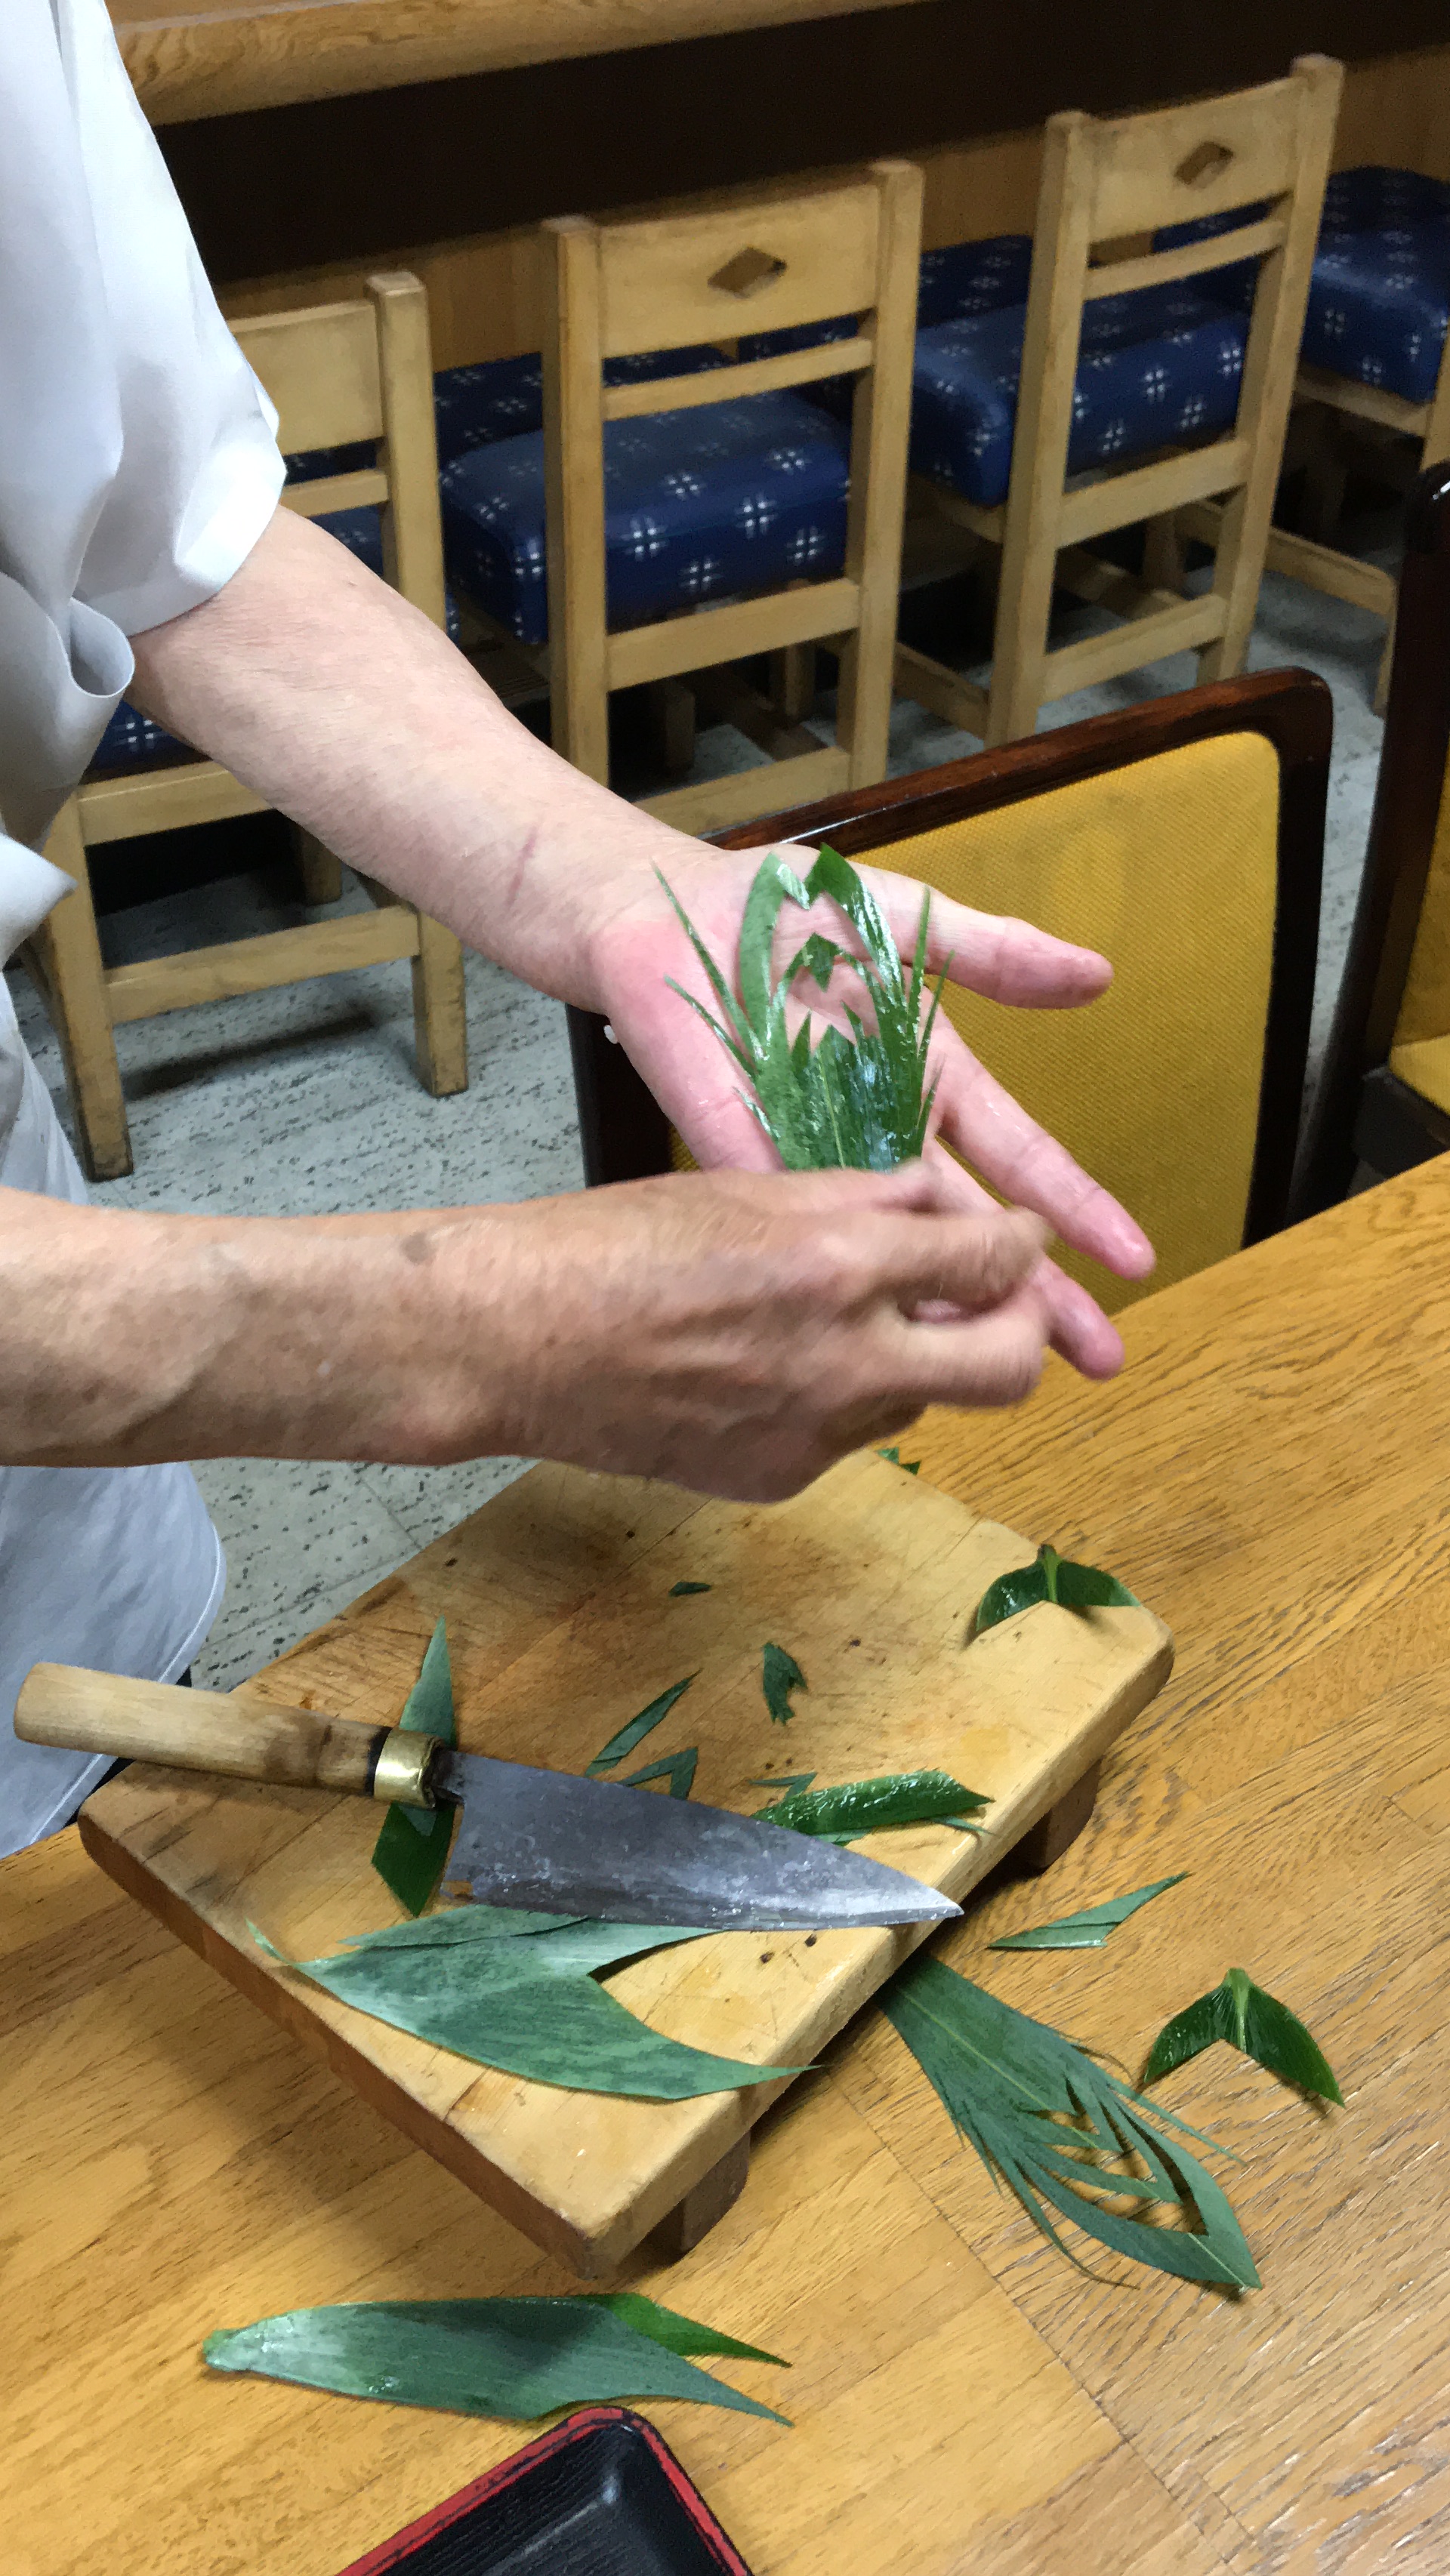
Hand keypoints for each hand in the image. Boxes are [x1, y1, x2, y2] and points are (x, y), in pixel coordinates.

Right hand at [474, 1166, 1051, 1500]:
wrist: (517, 1341)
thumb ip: (860, 1198)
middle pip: (1007, 1369)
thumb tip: (940, 1201)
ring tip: (850, 1320)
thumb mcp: (746, 1190)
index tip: (1019, 1239)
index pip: (992, 1263)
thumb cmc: (613, 1244)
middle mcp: (845, 1360)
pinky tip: (774, 1364)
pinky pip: (849, 1435)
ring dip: (918, 1361)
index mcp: (839, 1267)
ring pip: (924, 1402)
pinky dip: (841, 1396)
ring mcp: (815, 1433)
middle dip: (1023, 1331)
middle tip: (998, 1302)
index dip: (1022, 1247)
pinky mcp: (779, 1478)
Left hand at [586, 843, 1154, 1380]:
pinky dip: (844, 1277)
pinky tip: (884, 1332)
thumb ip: (992, 952)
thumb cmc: (789, 910)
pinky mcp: (752, 1163)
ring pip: (901, 1253)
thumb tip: (1097, 976)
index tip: (1135, 1262)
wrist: (669, 910)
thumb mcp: (906, 919)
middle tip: (1099, 1357)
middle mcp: (886, 1135)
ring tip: (1007, 1371)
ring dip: (952, 1313)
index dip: (1077, 1209)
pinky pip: (805, 1224)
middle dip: (1038, 1294)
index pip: (1020, 1157)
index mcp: (932, 1079)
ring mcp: (822, 1159)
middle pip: (975, 1230)